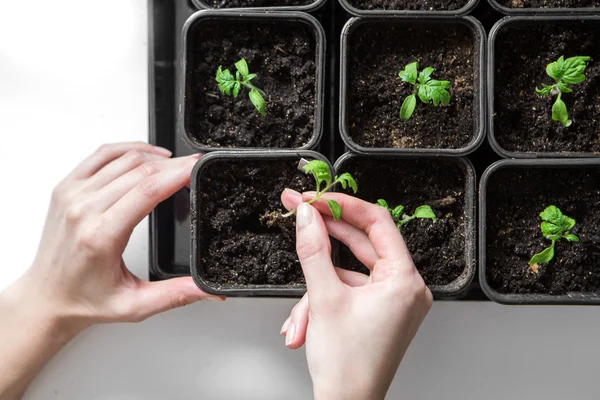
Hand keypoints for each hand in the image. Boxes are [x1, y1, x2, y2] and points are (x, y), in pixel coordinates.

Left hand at [8, 142, 222, 329]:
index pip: (146, 191)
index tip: (198, 167)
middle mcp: (82, 210)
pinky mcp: (66, 188)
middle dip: (173, 165)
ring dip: (154, 156)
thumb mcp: (135, 305)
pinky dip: (128, 149)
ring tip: (176, 163)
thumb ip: (176, 295)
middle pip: (138, 171)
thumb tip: (210, 289)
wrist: (46, 299)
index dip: (177, 174)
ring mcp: (71, 195)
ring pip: (121, 158)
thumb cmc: (84, 300)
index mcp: (100, 236)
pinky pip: (101, 155)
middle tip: (196, 166)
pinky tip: (145, 154)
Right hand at [280, 190, 431, 399]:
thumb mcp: (323, 298)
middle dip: (324, 238)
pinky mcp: (380, 311)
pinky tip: (305, 325)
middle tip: (299, 214)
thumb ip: (314, 249)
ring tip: (300, 318)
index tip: (316, 198)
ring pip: (348, 273)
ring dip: (317, 290)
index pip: (377, 222)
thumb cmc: (347, 367)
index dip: (342, 205)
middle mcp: (405, 288)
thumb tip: (307, 216)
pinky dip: (324, 302)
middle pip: (362, 244)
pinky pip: (349, 291)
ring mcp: (393, 301)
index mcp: (404, 280)